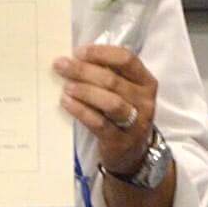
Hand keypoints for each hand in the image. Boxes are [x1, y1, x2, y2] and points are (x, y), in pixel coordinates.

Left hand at [53, 45, 156, 174]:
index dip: (101, 53)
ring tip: (66, 86)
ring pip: (110, 102)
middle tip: (61, 66)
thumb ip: (109, 75)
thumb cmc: (122, 115)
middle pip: (113, 80)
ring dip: (85, 91)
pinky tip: (67, 103)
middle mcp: (145, 101)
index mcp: (146, 82)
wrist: (132, 154)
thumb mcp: (124, 93)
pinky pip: (99, 123)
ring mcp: (136, 123)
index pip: (127, 59)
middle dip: (83, 70)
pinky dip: (81, 111)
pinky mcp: (121, 141)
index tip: (78, 52)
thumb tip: (76, 58)